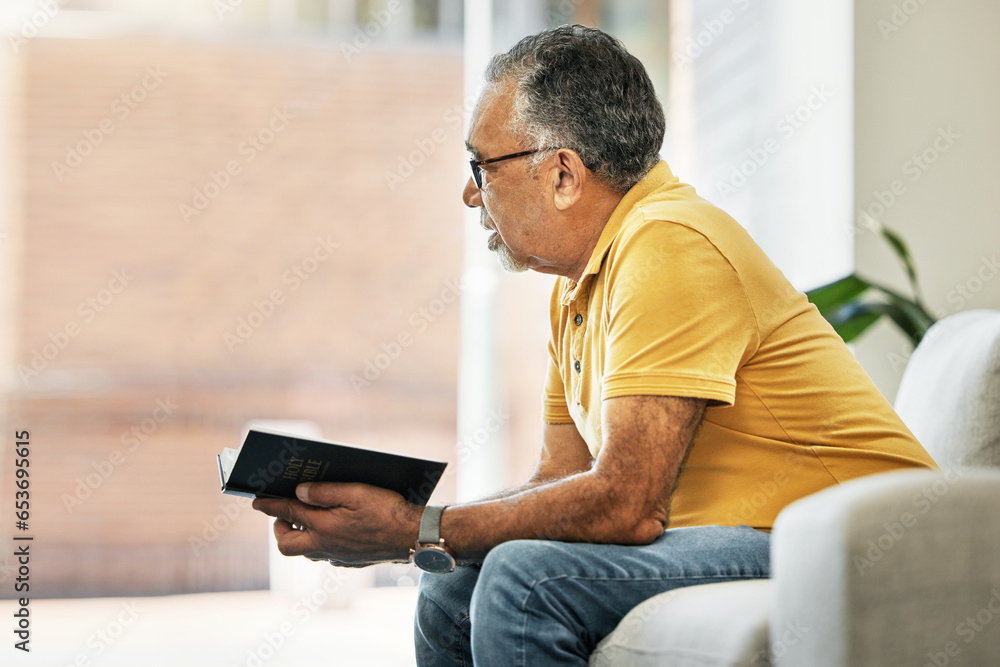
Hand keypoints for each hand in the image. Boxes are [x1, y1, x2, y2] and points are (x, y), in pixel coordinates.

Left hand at [252, 482, 421, 565]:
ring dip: (299, 536)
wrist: (413, 536)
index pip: (287, 513)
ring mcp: (337, 557)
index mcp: (323, 526)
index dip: (269, 505)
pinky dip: (318, 542)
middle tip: (284, 513)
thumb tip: (298, 492)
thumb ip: (324, 492)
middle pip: (286, 544)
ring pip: (305, 552)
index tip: (256, 500)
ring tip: (306, 518)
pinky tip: (331, 529)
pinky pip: (324, 555)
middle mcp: (326, 545)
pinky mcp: (350, 561)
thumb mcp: (356, 492)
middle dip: (279, 528)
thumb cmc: (387, 510)